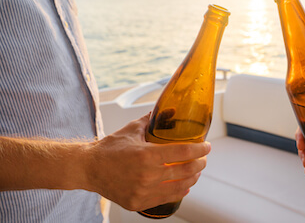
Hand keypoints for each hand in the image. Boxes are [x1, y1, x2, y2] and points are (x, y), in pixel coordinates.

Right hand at [82, 114, 210, 210]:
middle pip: (185, 170)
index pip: (183, 151)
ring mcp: (143, 191)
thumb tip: (171, 110)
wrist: (89, 169)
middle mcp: (147, 175)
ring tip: (196, 171)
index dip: (200, 149)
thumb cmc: (110, 148)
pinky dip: (179, 191)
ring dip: (192, 178)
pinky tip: (184, 185)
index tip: (207, 146)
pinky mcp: (138, 203)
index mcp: (147, 155)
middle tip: (203, 159)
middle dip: (200, 163)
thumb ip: (153, 120)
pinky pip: (167, 198)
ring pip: (179, 186)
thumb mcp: (132, 129)